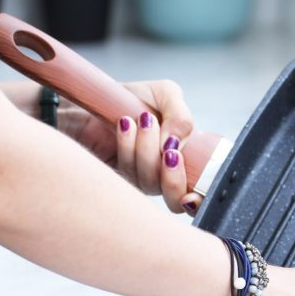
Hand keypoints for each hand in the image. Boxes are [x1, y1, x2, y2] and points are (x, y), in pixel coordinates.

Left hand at [58, 80, 203, 214]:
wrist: (96, 96)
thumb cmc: (134, 98)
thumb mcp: (166, 94)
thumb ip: (181, 116)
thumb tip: (175, 144)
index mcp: (183, 160)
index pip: (197, 195)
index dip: (198, 201)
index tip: (192, 195)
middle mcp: (162, 176)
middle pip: (175, 200)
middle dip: (173, 179)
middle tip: (169, 152)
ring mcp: (138, 179)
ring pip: (150, 183)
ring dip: (147, 151)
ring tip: (143, 120)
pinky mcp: (114, 177)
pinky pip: (126, 173)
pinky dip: (128, 146)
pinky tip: (125, 124)